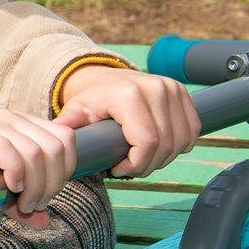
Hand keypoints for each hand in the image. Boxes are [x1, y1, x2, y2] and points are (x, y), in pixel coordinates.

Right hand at [0, 109, 79, 226]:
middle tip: (34, 204)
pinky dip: (17, 172)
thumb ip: (22, 201)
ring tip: (23, 202)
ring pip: (37, 150)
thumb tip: (44, 221)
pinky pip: (9, 150)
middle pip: (56, 147)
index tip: (48, 195)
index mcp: (23, 125)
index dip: (65, 170)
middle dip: (53, 182)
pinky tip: (11, 186)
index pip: (65, 139)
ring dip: (36, 184)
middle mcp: (12, 119)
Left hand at [55, 65, 200, 176]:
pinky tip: (158, 148)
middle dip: (147, 166)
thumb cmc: (89, 101)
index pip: (147, 143)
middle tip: (128, 168)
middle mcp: (155, 88)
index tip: (118, 170)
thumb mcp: (74, 113)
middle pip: (165, 146)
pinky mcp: (182, 92)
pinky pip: (192, 131)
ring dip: (163, 159)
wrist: (101, 78)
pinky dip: (178, 146)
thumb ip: (67, 128)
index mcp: (129, 96)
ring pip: (181, 142)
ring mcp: (172, 89)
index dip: (136, 166)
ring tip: (140, 158)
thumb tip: (57, 143)